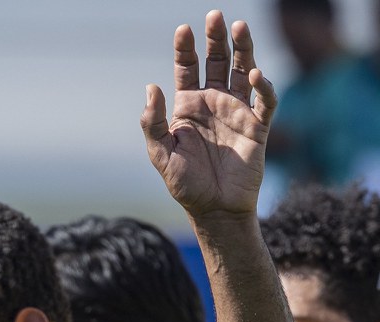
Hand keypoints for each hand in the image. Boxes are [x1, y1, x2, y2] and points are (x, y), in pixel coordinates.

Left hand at [141, 11, 276, 218]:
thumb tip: (151, 86)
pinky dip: (263, 87)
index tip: (184, 29)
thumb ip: (153, 121)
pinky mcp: (258, 127)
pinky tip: (255, 75)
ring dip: (243, 50)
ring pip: (243, 72)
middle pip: (217, 62)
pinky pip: (265, 101)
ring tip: (239, 27)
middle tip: (215, 15)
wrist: (214, 209)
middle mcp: (213, 103)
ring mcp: (237, 112)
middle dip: (216, 38)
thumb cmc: (184, 183)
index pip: (187, 68)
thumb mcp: (160, 153)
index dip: (186, 48)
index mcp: (188, 106)